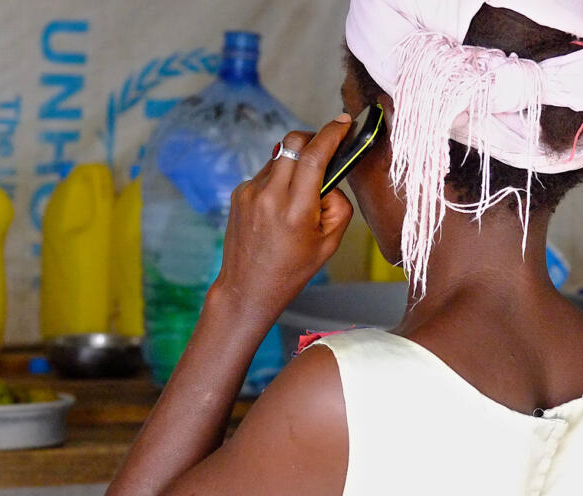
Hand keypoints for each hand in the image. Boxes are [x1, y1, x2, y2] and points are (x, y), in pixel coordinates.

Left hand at [212, 114, 354, 319]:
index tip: (344, 121)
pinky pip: (266, 173)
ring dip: (295, 163)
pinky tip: (281, 206)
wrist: (248, 287)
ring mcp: (250, 192)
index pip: (314, 155)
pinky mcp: (239, 193)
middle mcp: (269, 196)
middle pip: (293, 141)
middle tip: (326, 150)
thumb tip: (332, 178)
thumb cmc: (292, 270)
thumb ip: (338, 205)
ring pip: (280, 156)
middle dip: (313, 138)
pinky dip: (280, 180)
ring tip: (301, 194)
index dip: (332, 133)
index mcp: (295, 210)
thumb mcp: (329, 243)